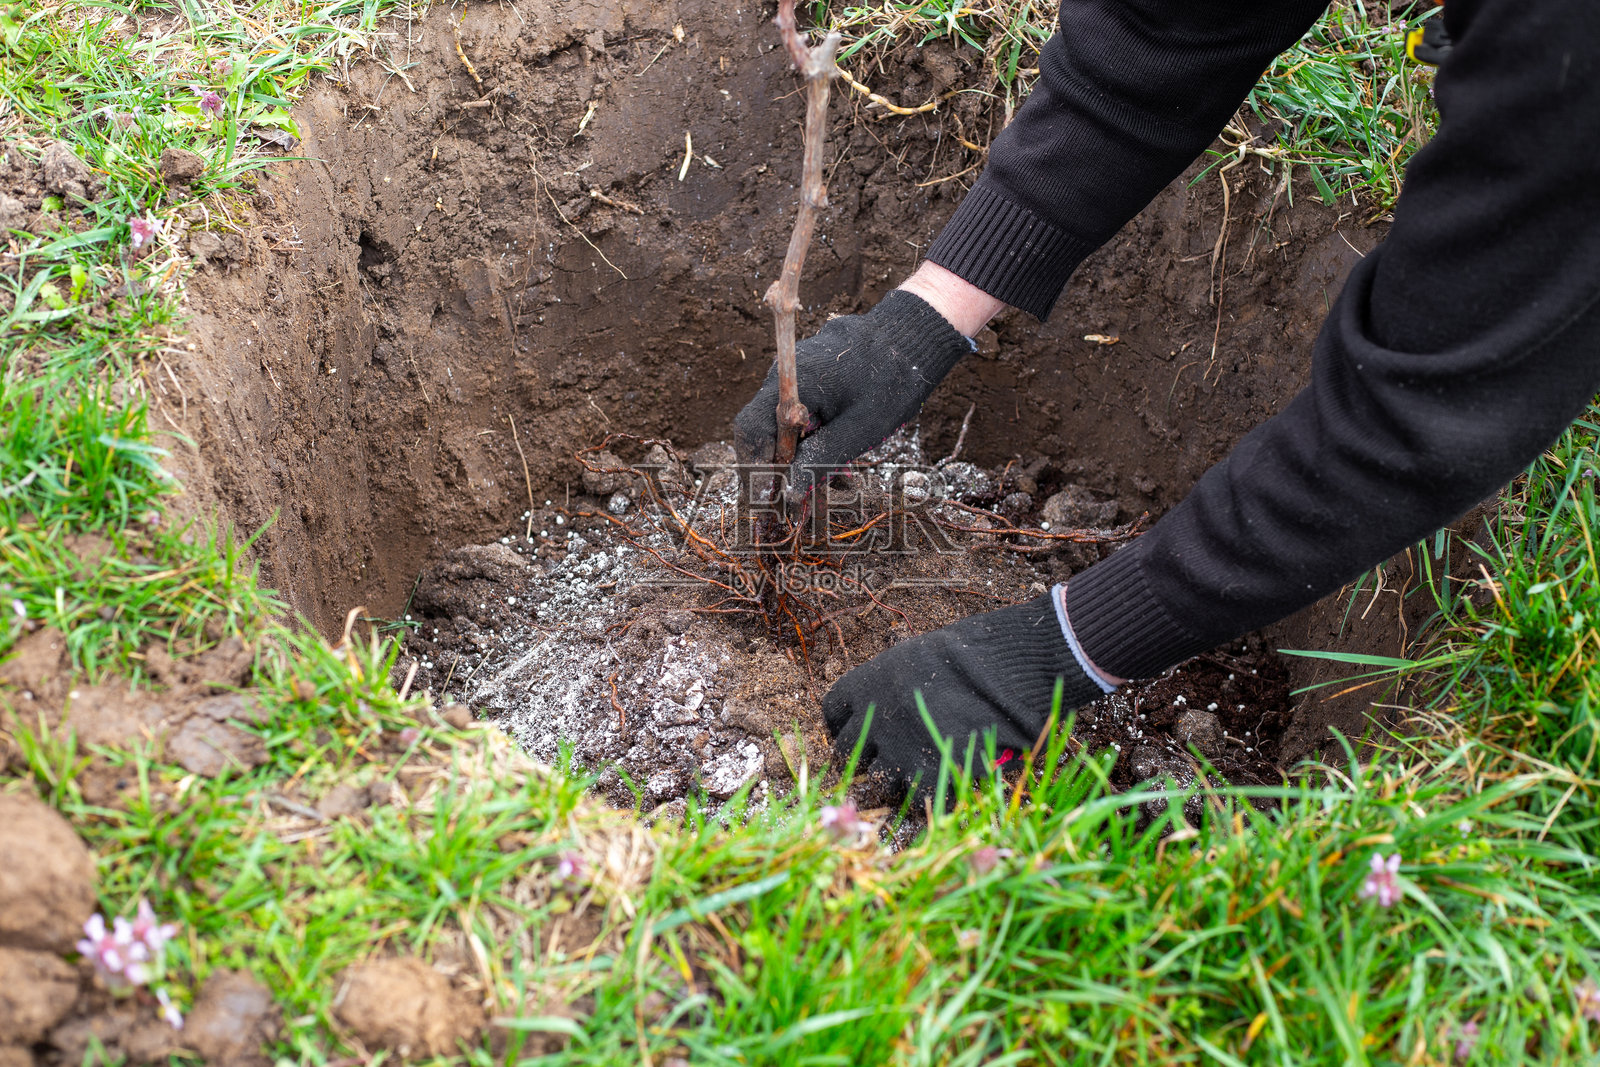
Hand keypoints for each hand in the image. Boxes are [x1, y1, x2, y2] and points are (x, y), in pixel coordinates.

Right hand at [734, 288, 972, 497]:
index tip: (770, 500)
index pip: (751, 430)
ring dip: (807, 459)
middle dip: (786, 470)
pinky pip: (804, 416)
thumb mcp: (859, 429)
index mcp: (790, 383)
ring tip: (839, 483)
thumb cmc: (891, 380)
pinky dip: (818, 440)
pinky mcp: (813, 379)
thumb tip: (790, 493)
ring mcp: (798, 376)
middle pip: (767, 432)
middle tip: (805, 503)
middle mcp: (785, 377)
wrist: (916, 335)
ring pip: (788, 428)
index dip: (755, 468)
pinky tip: (843, 462)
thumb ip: (820, 460)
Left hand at [822, 594, 1106, 797]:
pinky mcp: (926, 777)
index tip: (854, 732)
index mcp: (867, 685)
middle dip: (861, 761)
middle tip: (878, 764)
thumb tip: (895, 701)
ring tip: (912, 780)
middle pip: (847, 753)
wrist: (1001, 676)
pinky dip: (925, 800)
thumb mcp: (918, 658)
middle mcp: (872, 720)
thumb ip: (896, 684)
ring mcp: (897, 752)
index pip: (834, 711)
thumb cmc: (968, 656)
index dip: (843, 725)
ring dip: (891, 785)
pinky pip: (914, 801)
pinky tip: (940, 790)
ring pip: (877, 783)